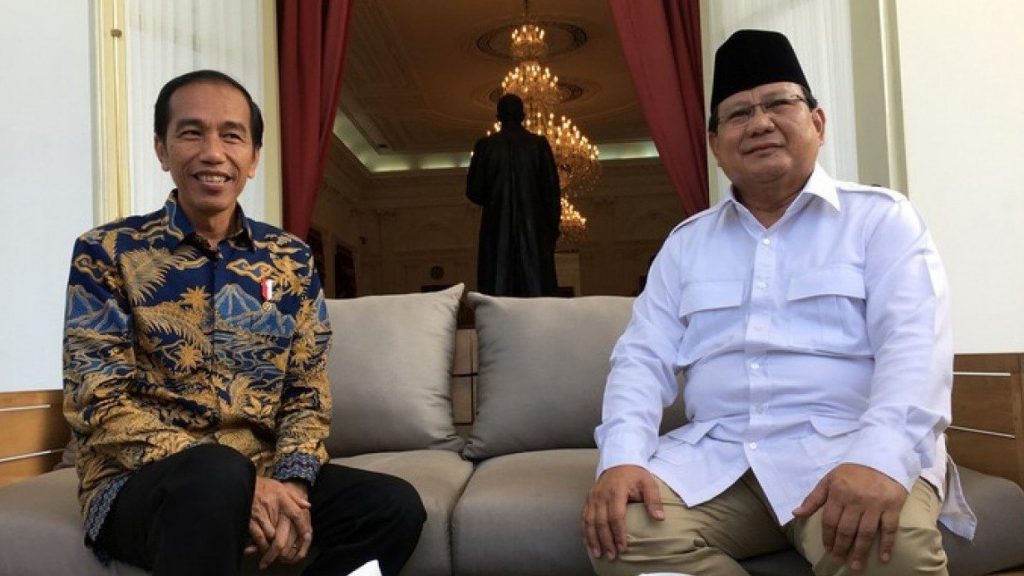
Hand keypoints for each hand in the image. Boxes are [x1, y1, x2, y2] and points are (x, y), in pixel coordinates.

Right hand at [245, 477, 312, 568]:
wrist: (243, 482)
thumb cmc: (264, 486)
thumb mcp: (280, 487)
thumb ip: (295, 497)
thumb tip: (308, 506)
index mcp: (281, 498)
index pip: (296, 514)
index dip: (302, 526)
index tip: (307, 535)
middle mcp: (272, 506)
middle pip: (283, 529)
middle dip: (288, 541)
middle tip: (290, 550)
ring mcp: (260, 514)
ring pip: (270, 536)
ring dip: (273, 544)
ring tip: (276, 549)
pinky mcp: (249, 520)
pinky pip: (258, 537)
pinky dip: (261, 544)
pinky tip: (264, 546)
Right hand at [582, 465, 663, 560]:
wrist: (619, 461)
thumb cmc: (635, 474)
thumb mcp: (648, 483)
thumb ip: (653, 500)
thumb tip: (660, 517)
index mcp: (616, 491)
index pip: (616, 516)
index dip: (618, 533)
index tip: (623, 547)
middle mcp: (601, 494)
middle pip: (601, 522)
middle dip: (606, 541)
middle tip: (612, 555)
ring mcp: (593, 497)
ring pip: (590, 521)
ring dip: (593, 539)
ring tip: (598, 553)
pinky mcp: (589, 499)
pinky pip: (584, 517)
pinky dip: (585, 531)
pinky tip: (589, 542)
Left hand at [793, 463, 907, 570]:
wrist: (881, 458)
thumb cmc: (852, 472)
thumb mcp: (829, 480)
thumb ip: (814, 498)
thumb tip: (796, 513)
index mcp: (838, 492)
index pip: (830, 520)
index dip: (828, 537)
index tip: (828, 550)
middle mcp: (856, 499)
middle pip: (846, 529)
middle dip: (841, 548)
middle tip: (839, 561)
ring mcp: (875, 504)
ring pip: (866, 532)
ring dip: (860, 551)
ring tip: (856, 565)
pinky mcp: (893, 506)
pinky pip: (889, 528)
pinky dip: (887, 544)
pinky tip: (883, 558)